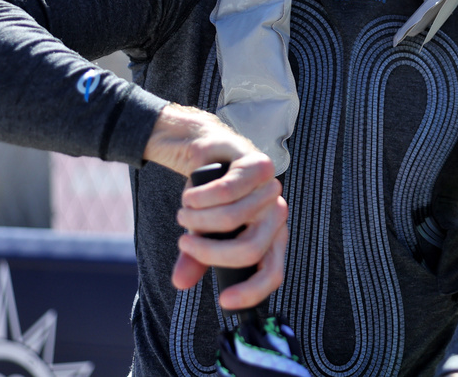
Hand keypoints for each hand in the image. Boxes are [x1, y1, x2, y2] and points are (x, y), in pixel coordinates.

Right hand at [144, 104, 288, 308]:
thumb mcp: (203, 235)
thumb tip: (180, 283)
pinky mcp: (259, 167)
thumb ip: (195, 259)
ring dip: (197, 220)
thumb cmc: (212, 202)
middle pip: (249, 249)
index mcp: (270, 239)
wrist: (212, 156)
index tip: (224, 301)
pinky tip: (190, 197)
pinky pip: (225, 190)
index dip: (252, 291)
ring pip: (232, 219)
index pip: (273, 273)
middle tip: (185, 243)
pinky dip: (199, 198)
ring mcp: (271, 190)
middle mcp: (276, 217)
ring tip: (184, 214)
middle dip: (209, 252)